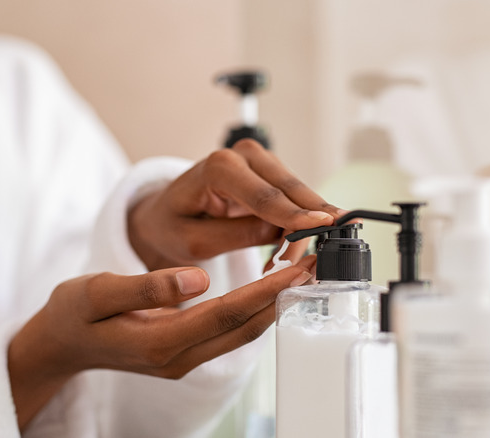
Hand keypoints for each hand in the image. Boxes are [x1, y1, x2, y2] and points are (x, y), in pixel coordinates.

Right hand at [7, 255, 315, 428]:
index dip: (264, 291)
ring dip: (274, 303)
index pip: (225, 315)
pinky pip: (229, 331)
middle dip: (283, 296)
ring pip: (241, 333)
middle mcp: (179, 358)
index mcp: (160, 342)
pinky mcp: (185, 352)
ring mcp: (184, 359)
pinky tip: (268, 287)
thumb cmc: (73, 314)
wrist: (61, 345)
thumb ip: (145, 287)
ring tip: (302, 271)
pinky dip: (254, 308)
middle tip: (316, 263)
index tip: (298, 266)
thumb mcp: (95, 293)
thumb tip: (196, 279)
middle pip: (243, 328)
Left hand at [128, 139, 344, 269]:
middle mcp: (243, 155)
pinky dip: (296, 226)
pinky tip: (284, 250)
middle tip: (320, 258)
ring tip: (282, 263)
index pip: (264, 195)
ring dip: (301, 230)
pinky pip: (295, 201)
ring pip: (299, 196)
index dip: (295, 214)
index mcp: (218, 167)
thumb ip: (237, 236)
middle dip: (309, 224)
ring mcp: (260, 162)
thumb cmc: (172, 226)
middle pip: (290, 191)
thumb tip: (282, 233)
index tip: (324, 225)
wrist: (165, 215)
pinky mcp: (270, 175)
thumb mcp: (195, 241)